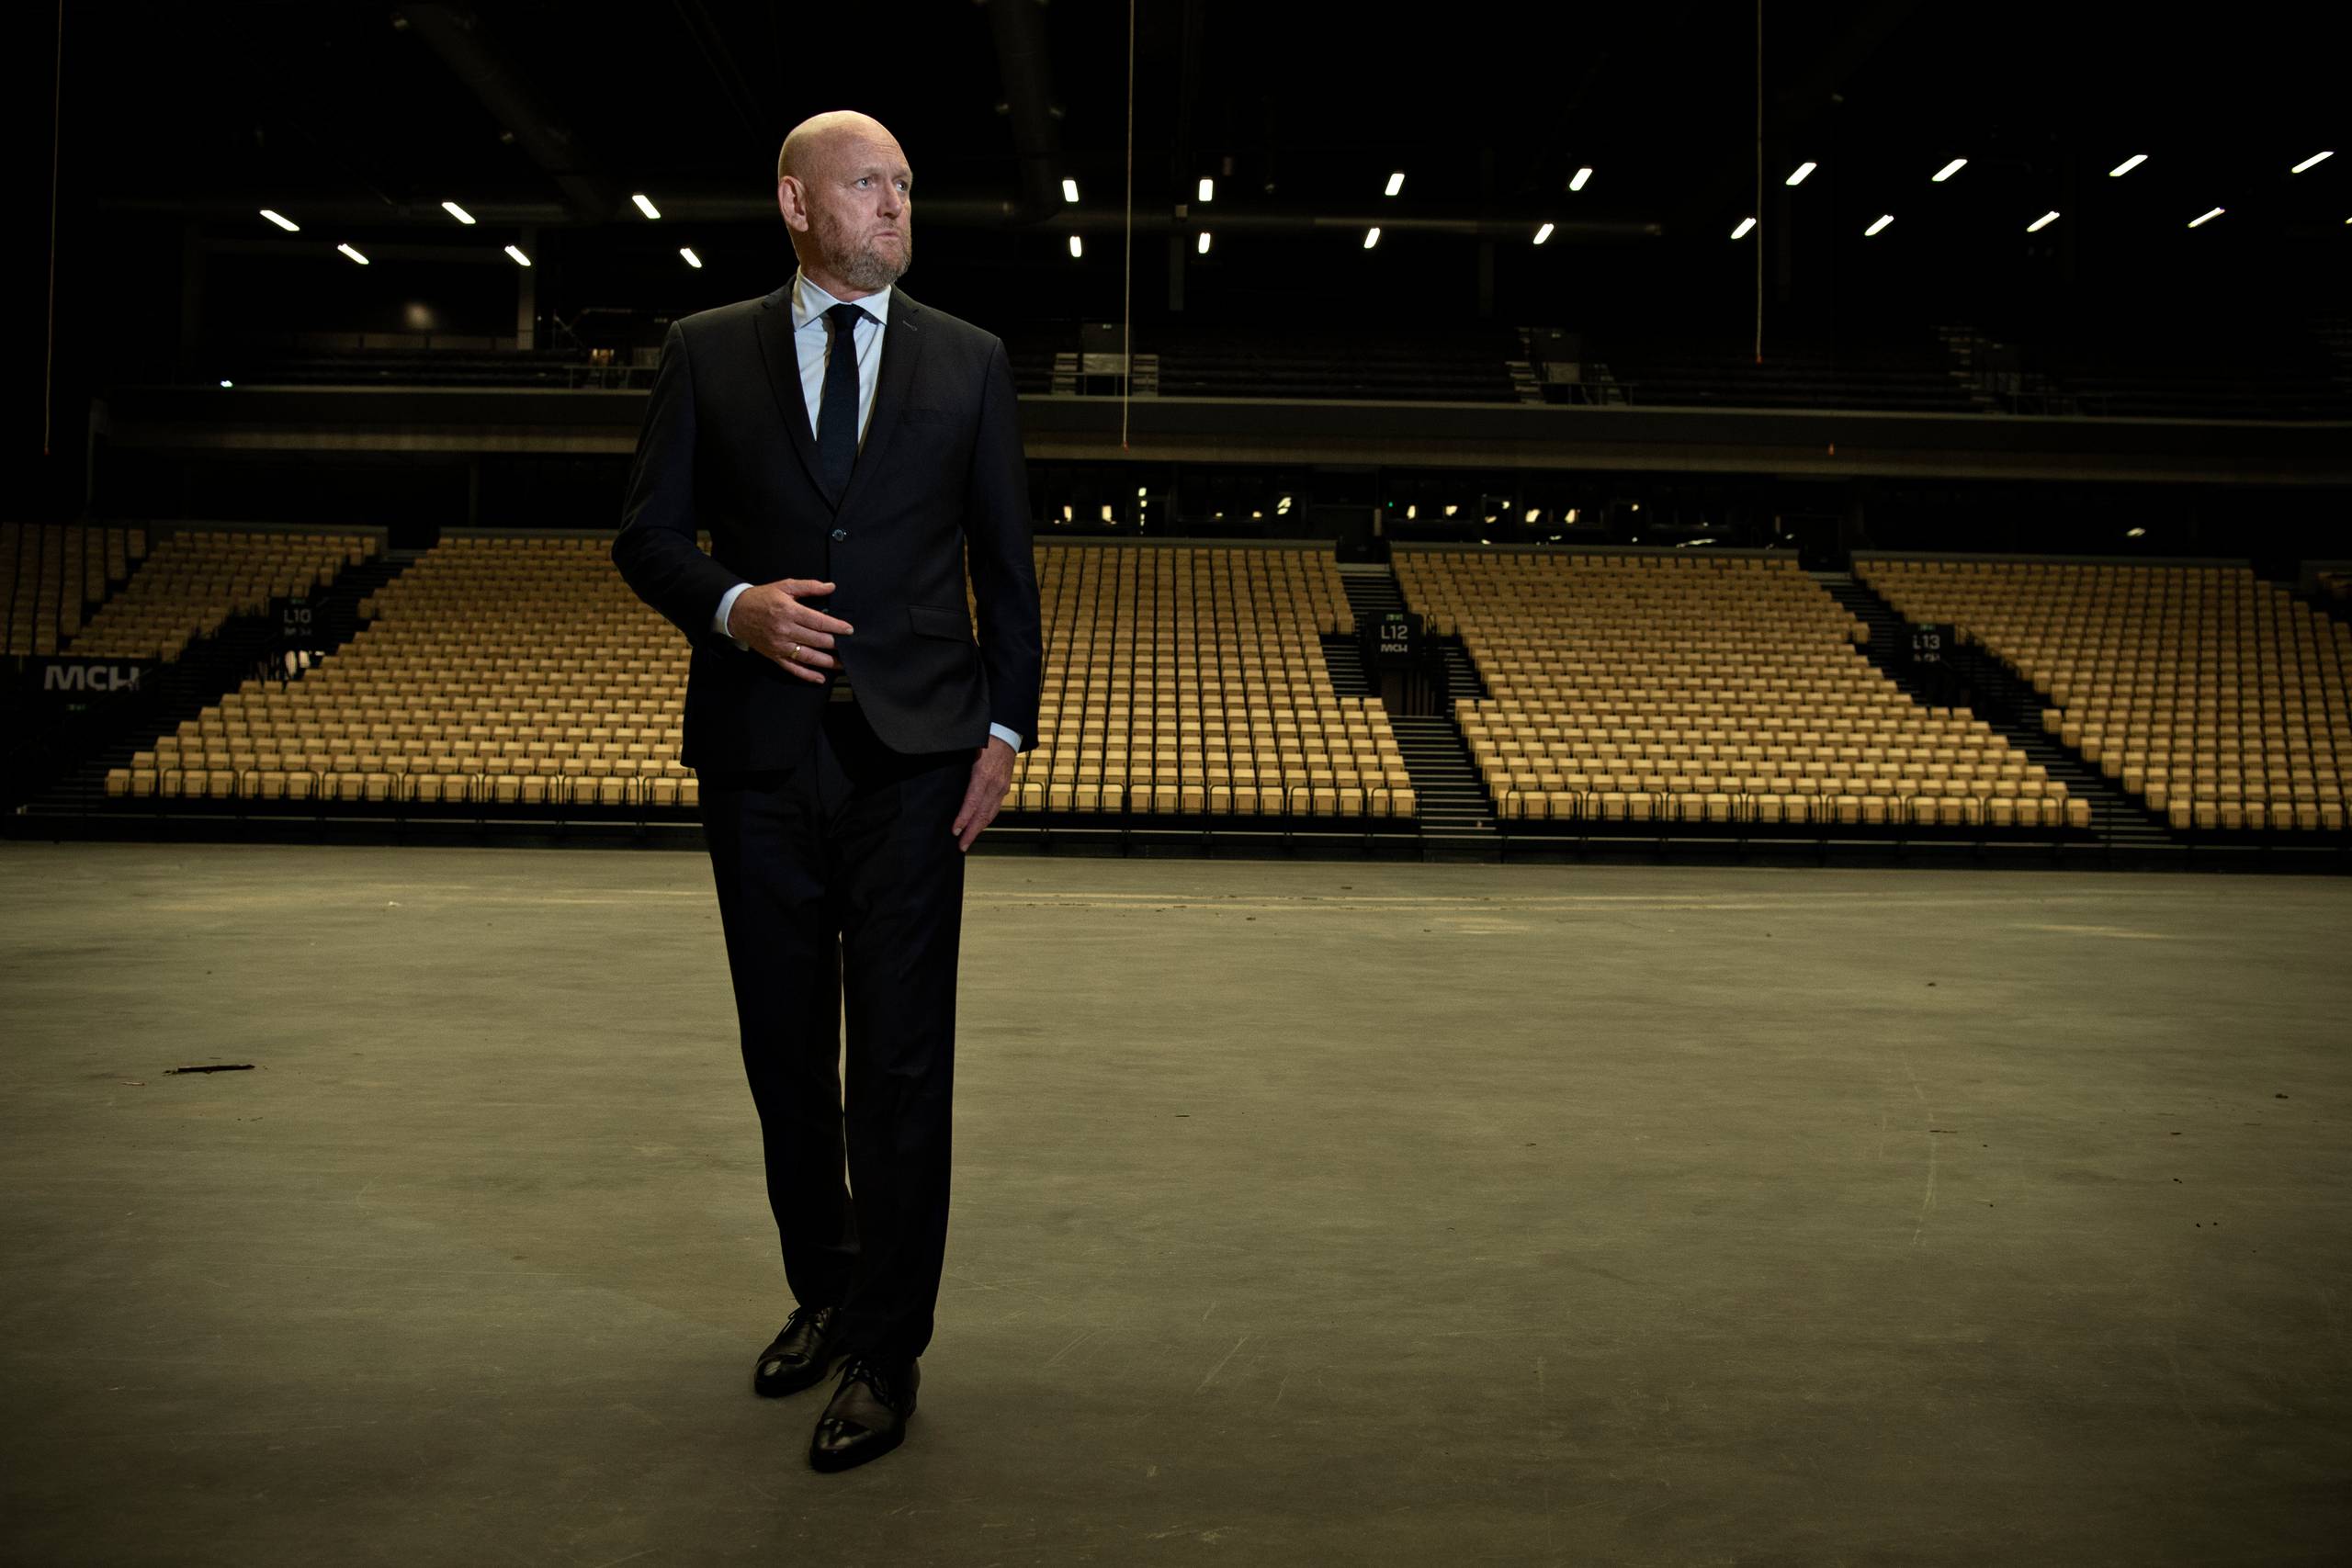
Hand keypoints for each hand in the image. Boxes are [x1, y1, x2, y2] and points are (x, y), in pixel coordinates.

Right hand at [729, 578, 852, 682]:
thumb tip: (830, 587)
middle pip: (817, 640)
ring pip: (808, 657)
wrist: (736, 612)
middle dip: (835, 644)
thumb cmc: (762, 598)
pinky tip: (820, 678)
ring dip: (827, 662)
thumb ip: (809, 587)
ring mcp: (779, 645)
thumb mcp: (785, 586)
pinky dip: (807, 675)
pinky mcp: (774, 656)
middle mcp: (785, 630)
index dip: (836, 627)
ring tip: (842, 664)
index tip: (849, 630)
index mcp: (789, 611)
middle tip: (849, 647)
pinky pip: (792, 668)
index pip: (819, 622)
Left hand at [951, 737, 1016, 851]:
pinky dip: (987, 818)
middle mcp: (995, 784)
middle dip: (971, 832)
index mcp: (984, 775)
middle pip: (983, 814)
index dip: (963, 819)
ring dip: (979, 828)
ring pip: (991, 813)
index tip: (955, 831)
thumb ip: (957, 765)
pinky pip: (995, 807)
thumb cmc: (985, 737)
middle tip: (961, 846)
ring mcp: (1002, 786)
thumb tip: (941, 780)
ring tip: (968, 839)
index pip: (972, 803)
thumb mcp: (969, 749)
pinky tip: (980, 824)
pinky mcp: (1004, 786)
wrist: (1008, 730)